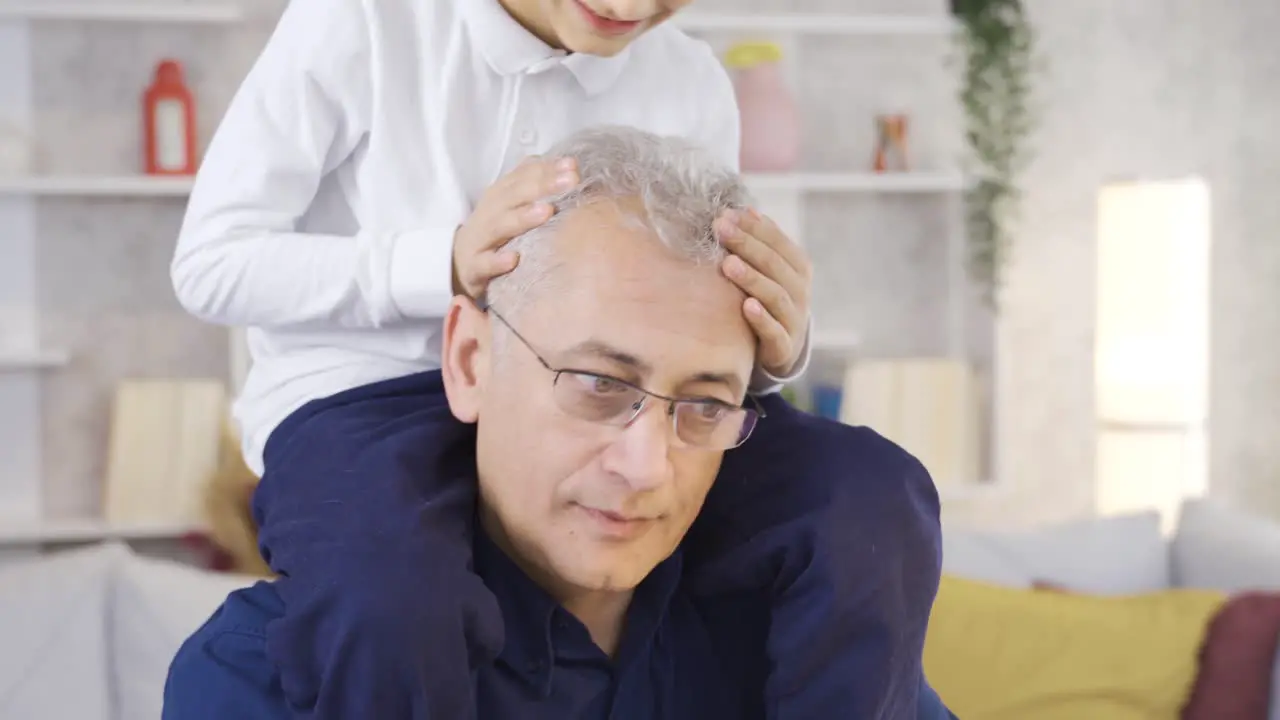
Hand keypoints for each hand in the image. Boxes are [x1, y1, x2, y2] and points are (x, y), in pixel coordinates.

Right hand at [452, 157, 579, 299]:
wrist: (459, 263)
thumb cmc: (494, 230)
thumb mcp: (510, 203)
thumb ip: (533, 182)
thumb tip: (568, 164)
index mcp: (501, 194)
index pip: (525, 176)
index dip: (548, 169)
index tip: (573, 166)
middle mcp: (490, 212)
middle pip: (514, 195)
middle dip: (542, 186)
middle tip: (571, 179)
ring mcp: (480, 239)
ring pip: (500, 226)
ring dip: (522, 218)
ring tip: (546, 211)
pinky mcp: (473, 267)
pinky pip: (484, 264)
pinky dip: (496, 262)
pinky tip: (513, 259)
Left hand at [715, 208, 812, 375]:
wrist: (781, 348)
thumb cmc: (767, 300)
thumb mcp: (767, 271)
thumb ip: (760, 243)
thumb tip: (745, 209)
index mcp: (798, 267)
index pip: (777, 241)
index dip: (753, 227)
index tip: (726, 214)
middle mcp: (800, 291)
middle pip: (774, 264)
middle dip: (747, 245)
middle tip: (720, 230)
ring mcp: (794, 319)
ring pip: (775, 296)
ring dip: (752, 278)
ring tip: (728, 264)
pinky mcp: (784, 347)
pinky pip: (775, 332)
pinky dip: (762, 319)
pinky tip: (746, 306)